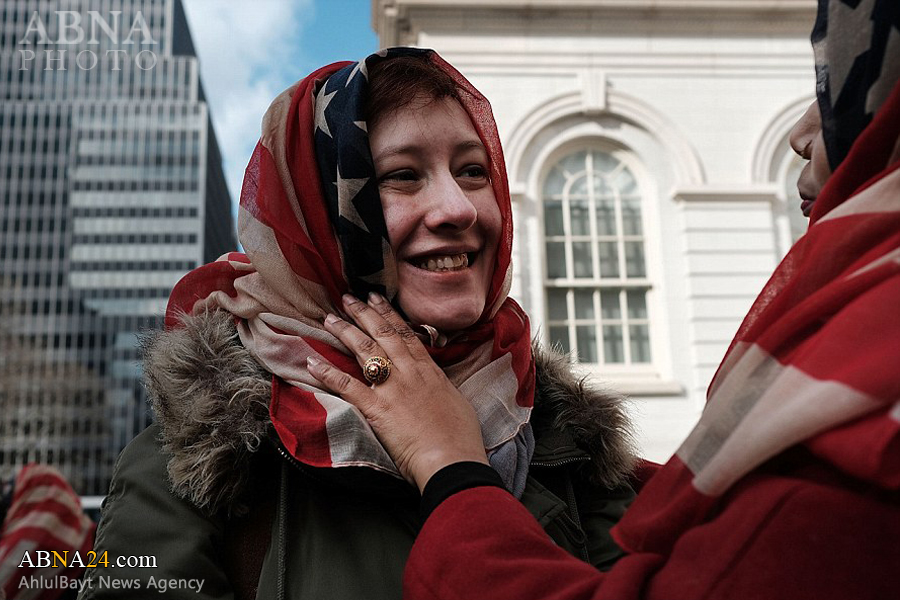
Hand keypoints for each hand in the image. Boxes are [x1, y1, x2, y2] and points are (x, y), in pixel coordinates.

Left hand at [306, 292, 488, 492]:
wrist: (452, 458)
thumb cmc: (460, 438)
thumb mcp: (457, 402)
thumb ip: (441, 388)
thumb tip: (436, 384)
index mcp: (429, 371)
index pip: (405, 334)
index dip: (388, 314)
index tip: (375, 298)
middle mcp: (409, 373)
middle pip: (382, 334)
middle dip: (363, 314)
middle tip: (347, 298)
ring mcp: (392, 388)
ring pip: (365, 351)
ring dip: (345, 332)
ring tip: (329, 319)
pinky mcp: (377, 408)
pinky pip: (347, 385)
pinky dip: (328, 373)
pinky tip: (312, 362)